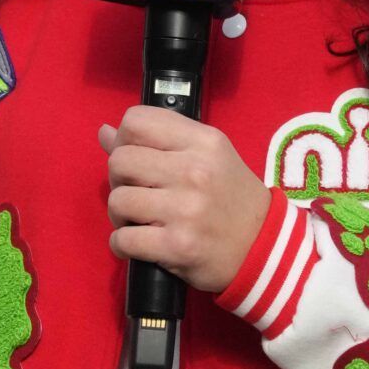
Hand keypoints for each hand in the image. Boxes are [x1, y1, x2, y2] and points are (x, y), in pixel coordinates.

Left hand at [102, 105, 270, 292]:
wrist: (264, 248)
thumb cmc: (231, 197)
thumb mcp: (208, 156)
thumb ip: (160, 141)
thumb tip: (105, 133)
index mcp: (203, 142)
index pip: (136, 121)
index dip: (124, 138)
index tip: (134, 157)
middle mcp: (194, 171)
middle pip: (120, 160)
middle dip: (118, 178)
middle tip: (135, 192)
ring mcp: (186, 210)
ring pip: (118, 200)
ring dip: (119, 215)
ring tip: (137, 220)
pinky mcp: (177, 246)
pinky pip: (123, 239)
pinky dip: (121, 244)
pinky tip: (136, 244)